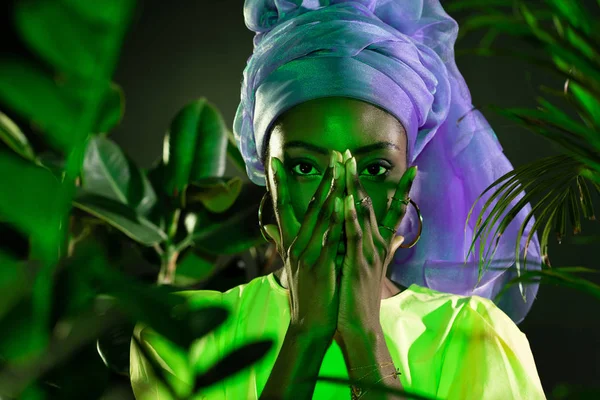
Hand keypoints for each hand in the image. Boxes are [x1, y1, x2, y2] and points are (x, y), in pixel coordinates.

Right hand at [265, 150, 346, 335]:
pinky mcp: (320, 266)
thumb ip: (281, 242)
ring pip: (320, 217)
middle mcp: (295, 244)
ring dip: (331, 191)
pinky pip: (329, 238)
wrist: (308, 325)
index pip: (281, 207)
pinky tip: (343, 204)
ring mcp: (307, 254)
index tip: (275, 161)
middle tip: (331, 155)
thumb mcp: (290, 266)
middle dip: (322, 179)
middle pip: (307, 205)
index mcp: (290, 243)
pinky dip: (336, 220)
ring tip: (340, 170)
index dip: (277, 183)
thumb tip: (268, 227)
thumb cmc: (305, 294)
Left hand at [336, 150, 416, 337]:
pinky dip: (350, 216)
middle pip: (372, 203)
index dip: (402, 189)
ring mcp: (369, 252)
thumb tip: (398, 237)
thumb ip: (386, 249)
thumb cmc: (361, 298)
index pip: (394, 211)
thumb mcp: (374, 269)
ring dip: (353, 187)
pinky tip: (345, 199)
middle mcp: (378, 245)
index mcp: (380, 245)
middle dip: (359, 177)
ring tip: (345, 165)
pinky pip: (354, 235)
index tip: (412, 167)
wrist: (360, 327)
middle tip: (349, 152)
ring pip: (362, 213)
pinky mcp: (358, 263)